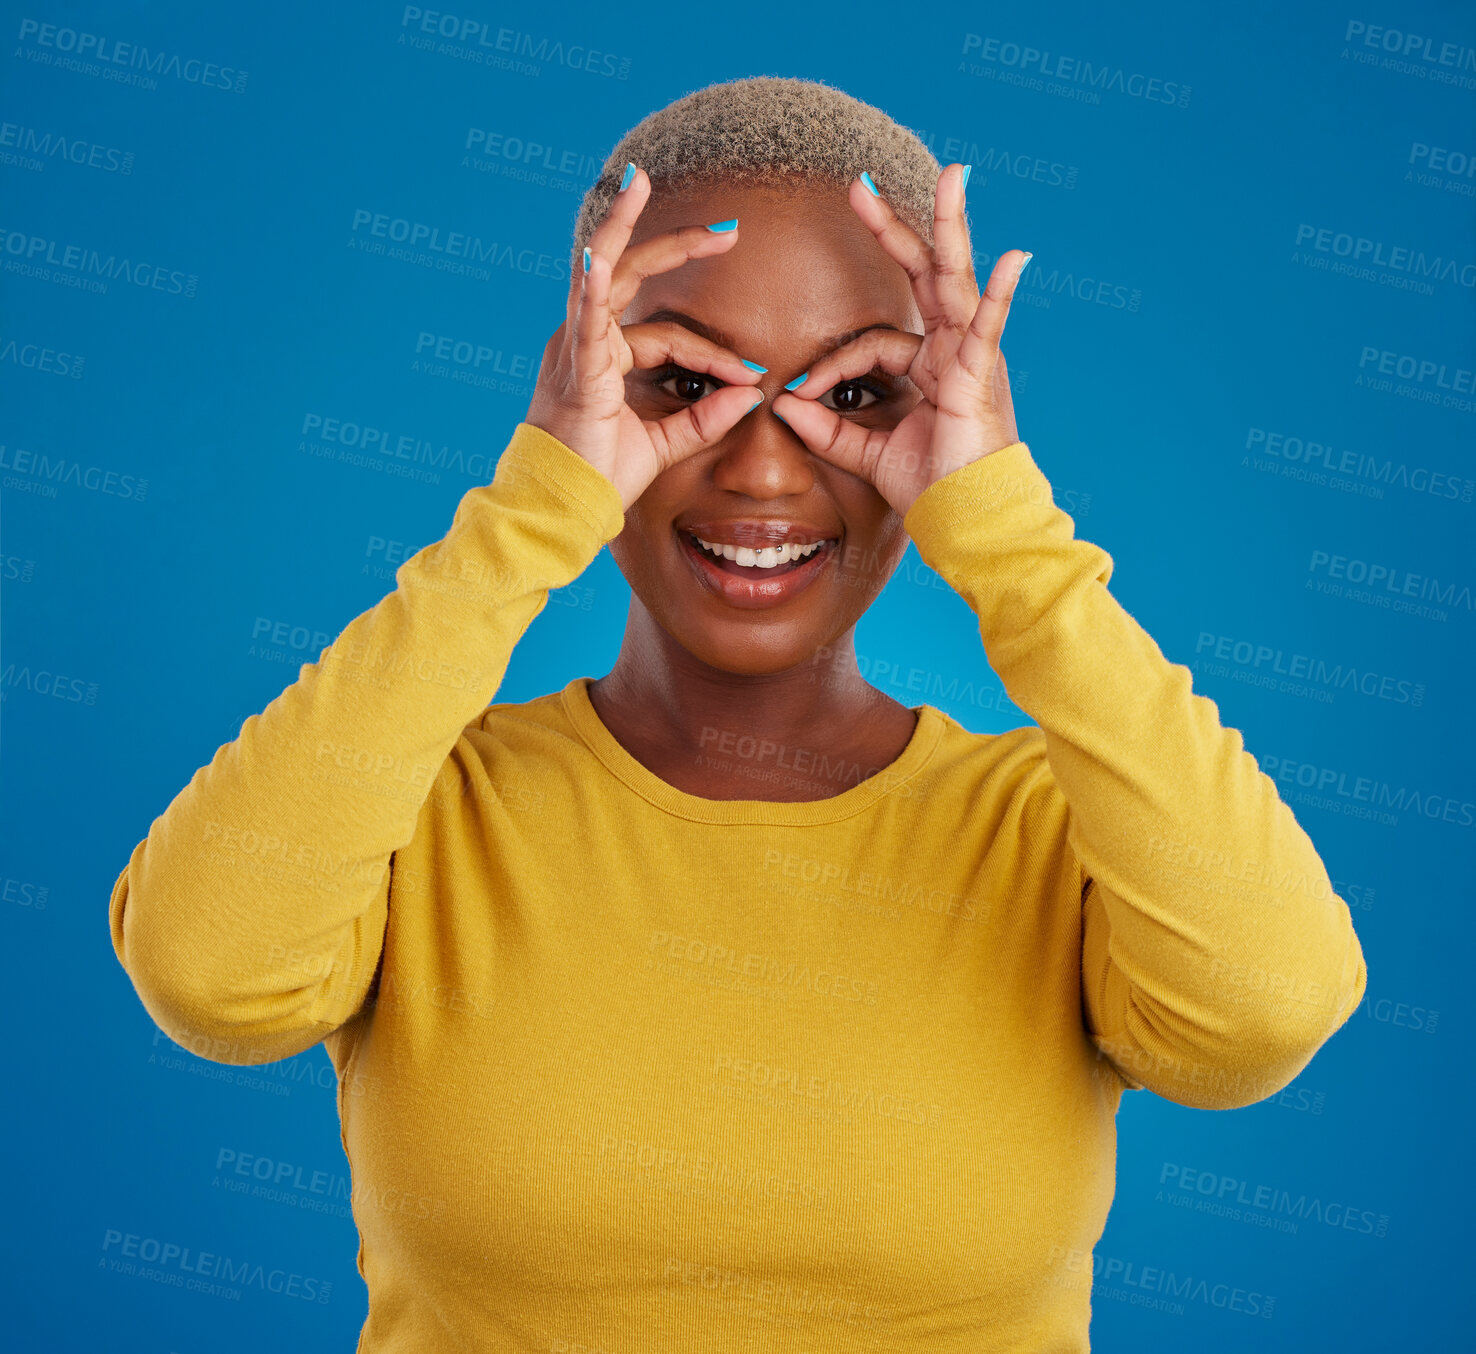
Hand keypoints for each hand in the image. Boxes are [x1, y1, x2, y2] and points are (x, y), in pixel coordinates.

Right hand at [525, 166, 766, 511]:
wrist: (561, 507)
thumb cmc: (598, 478)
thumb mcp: (661, 445)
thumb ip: (703, 420)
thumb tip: (750, 396)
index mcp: (602, 358)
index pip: (667, 337)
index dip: (711, 355)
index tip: (750, 375)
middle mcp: (584, 341)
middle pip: (632, 276)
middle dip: (677, 246)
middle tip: (727, 228)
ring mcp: (575, 347)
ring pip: (602, 271)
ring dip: (623, 225)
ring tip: (639, 181)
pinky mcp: (575, 365)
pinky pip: (585, 314)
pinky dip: (594, 281)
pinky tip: (603, 252)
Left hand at [771, 164, 1028, 517]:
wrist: (967, 519)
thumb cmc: (931, 487)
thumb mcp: (868, 453)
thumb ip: (827, 429)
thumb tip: (782, 406)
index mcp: (929, 366)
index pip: (870, 345)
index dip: (831, 366)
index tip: (799, 393)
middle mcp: (952, 350)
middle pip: (921, 276)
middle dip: (893, 229)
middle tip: (860, 185)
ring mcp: (971, 356)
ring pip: (954, 280)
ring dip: (950, 227)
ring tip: (953, 177)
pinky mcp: (981, 375)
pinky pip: (989, 328)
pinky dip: (1000, 294)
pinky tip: (1014, 260)